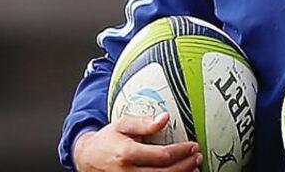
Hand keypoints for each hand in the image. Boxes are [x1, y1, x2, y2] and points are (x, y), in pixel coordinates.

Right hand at [73, 113, 202, 171]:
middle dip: (186, 165)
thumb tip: (165, 118)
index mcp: (127, 153)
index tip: (193, 146)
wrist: (87, 159)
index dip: (181, 151)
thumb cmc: (107, 140)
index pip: (162, 156)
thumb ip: (144, 122)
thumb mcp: (122, 125)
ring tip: (193, 168)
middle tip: (197, 157)